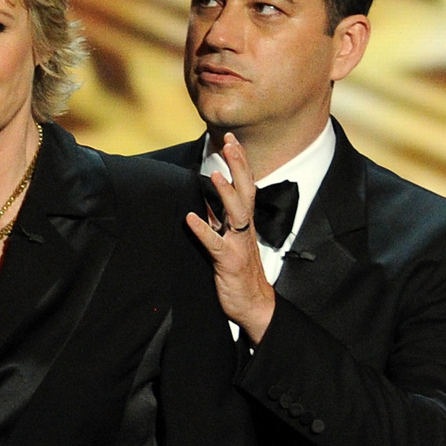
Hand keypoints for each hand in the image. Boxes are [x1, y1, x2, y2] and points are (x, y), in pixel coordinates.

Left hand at [184, 131, 275, 341]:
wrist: (254, 306)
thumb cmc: (240, 274)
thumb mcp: (228, 242)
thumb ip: (218, 222)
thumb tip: (204, 201)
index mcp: (244, 224)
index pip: (245, 187)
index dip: (239, 163)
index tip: (231, 140)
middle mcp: (245, 231)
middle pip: (246, 192)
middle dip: (238, 167)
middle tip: (230, 143)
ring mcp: (239, 245)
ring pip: (237, 215)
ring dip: (226, 194)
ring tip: (215, 175)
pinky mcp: (229, 262)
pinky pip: (215, 244)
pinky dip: (203, 230)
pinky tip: (190, 218)